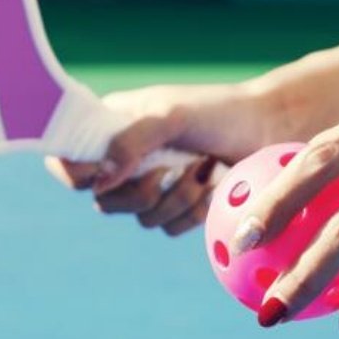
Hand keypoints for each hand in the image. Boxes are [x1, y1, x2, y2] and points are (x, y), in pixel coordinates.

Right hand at [47, 79, 278, 236]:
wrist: (271, 127)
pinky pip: (171, 227)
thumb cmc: (220, 111)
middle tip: (171, 169)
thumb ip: (132, 141)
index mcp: (113, 126)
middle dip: (142, 191)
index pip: (67, 159)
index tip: (105, 176)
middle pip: (104, 200)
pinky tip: (215, 184)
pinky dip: (195, 211)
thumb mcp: (172, 115)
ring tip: (205, 169)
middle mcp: (126, 157)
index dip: (76, 174)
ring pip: (142, 219)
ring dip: (177, 198)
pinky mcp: (180, 206)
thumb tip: (100, 180)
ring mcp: (153, 184)